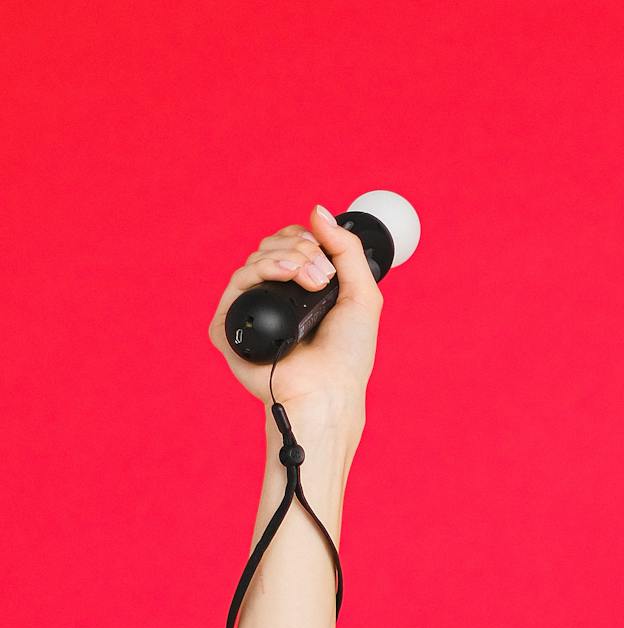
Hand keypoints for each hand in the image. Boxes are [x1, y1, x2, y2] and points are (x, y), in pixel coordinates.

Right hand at [207, 202, 382, 418]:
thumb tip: (316, 209)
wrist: (329, 392)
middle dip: (300, 248)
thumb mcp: (362, 294)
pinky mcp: (231, 328)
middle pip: (272, 245)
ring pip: (255, 259)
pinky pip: (237, 284)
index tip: (328, 263)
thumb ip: (345, 248)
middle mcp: (274, 299)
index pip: (290, 243)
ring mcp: (252, 312)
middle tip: (321, 276)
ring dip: (285, 257)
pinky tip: (283, 278)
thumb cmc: (347, 356)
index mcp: (299, 292)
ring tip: (310, 280)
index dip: (306, 240)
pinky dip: (260, 271)